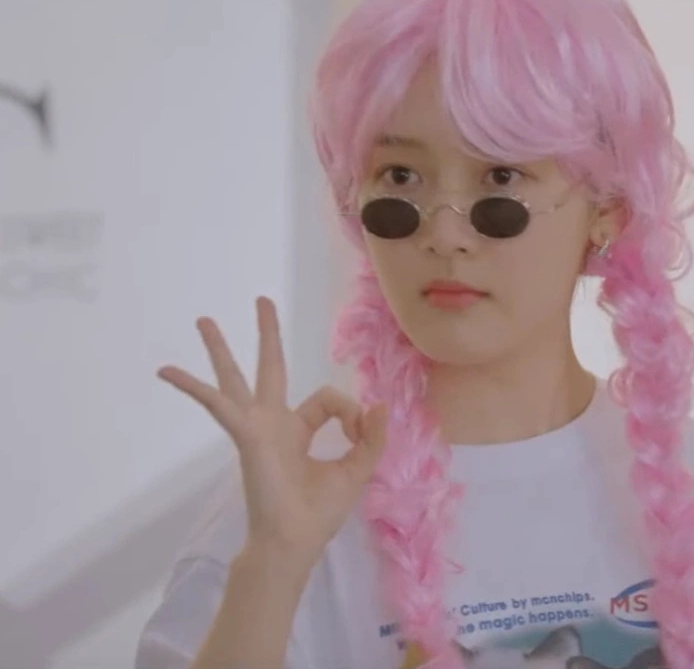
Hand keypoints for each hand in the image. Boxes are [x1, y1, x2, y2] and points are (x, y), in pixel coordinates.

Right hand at [158, 297, 385, 563]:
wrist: (294, 541)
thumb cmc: (320, 512)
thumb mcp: (357, 469)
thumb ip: (371, 437)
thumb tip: (379, 403)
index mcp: (299, 431)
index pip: (327, 400)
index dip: (351, 411)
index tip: (360, 431)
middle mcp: (274, 424)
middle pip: (270, 368)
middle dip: (267, 334)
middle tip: (262, 300)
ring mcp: (256, 428)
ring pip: (236, 378)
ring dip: (220, 348)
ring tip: (203, 320)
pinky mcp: (246, 435)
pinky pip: (218, 404)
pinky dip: (193, 388)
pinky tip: (166, 370)